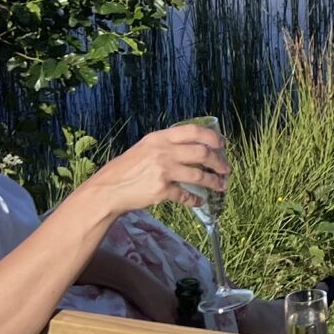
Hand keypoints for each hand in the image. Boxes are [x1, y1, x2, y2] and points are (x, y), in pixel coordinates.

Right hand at [81, 122, 227, 219]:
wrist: (108, 190)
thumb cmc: (126, 169)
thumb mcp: (144, 148)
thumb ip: (165, 146)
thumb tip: (192, 147)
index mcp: (159, 138)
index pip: (193, 131)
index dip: (211, 137)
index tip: (222, 144)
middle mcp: (163, 152)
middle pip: (202, 153)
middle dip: (218, 161)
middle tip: (225, 168)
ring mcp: (163, 171)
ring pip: (199, 175)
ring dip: (214, 181)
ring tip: (221, 185)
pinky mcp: (162, 190)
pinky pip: (186, 195)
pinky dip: (195, 199)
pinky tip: (200, 201)